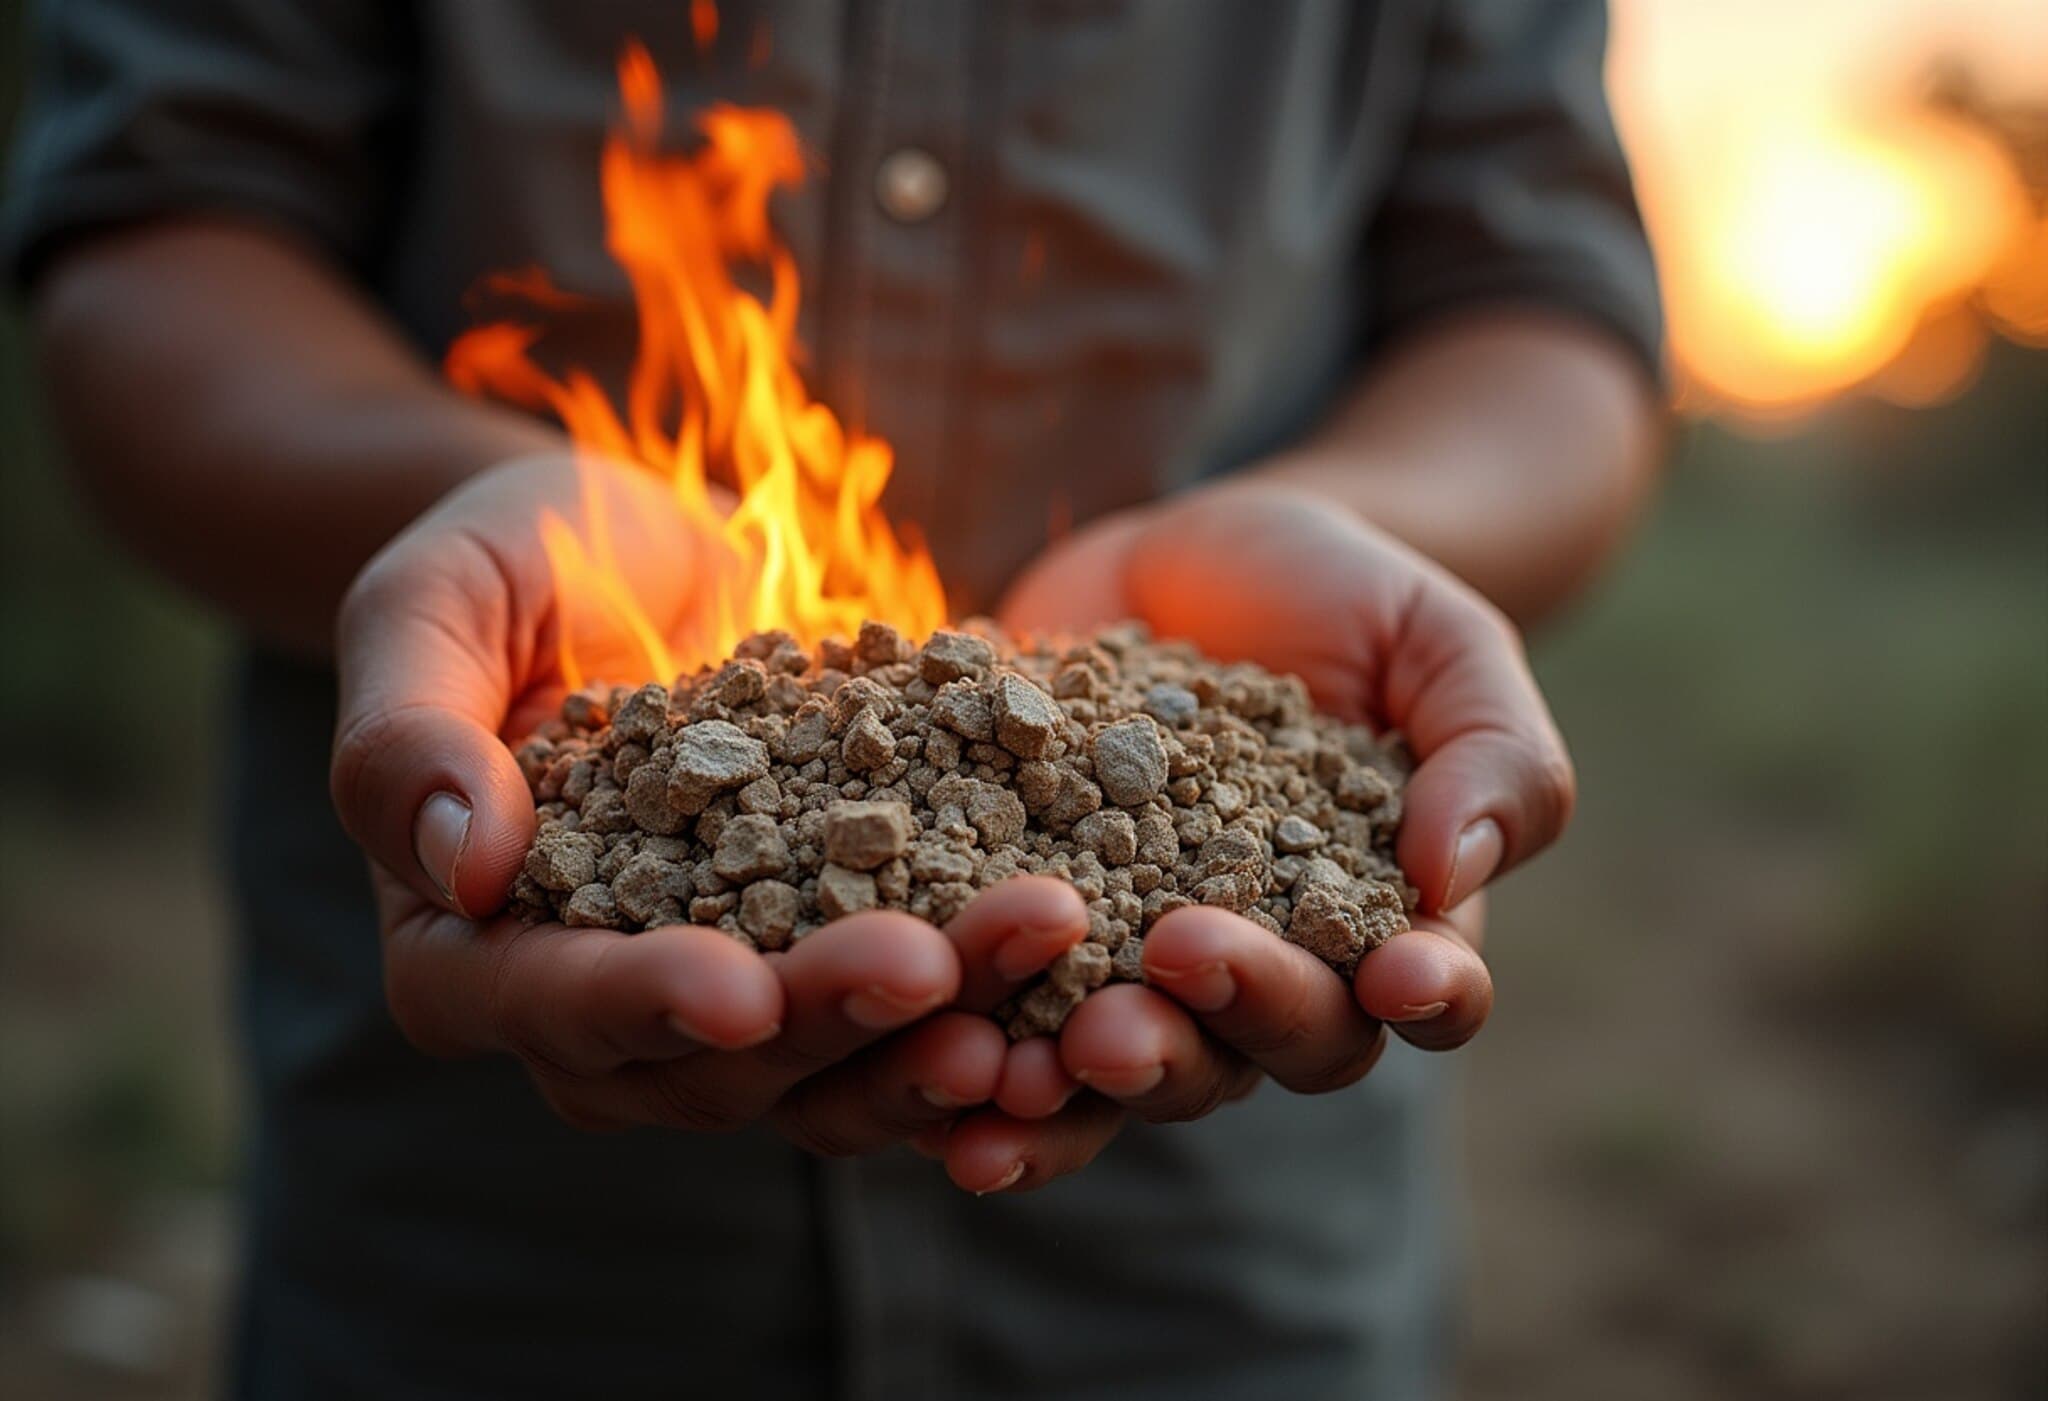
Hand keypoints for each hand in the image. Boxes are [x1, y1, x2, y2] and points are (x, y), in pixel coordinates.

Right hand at [330, 454, 1085, 1152]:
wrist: (633, 551)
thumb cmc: (508, 563)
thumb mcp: (427, 606)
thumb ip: (408, 732)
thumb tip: (466, 865)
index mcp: (473, 946)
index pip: (545, 1008)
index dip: (639, 1006)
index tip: (737, 990)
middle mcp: (604, 1002)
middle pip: (712, 1064)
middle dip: (827, 1019)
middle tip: (937, 965)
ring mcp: (734, 983)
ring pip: (831, 1058)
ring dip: (936, 1025)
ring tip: (1038, 946)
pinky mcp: (837, 946)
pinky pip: (915, 1005)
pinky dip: (992, 988)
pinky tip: (1081, 943)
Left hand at [925, 484, 1570, 1189]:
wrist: (1192, 554)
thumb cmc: (1348, 597)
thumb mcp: (1441, 641)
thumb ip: (1490, 752)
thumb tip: (1451, 877)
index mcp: (1387, 921)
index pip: (1426, 993)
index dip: (1419, 996)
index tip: (1395, 974)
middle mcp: (1268, 969)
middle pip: (1258, 1050)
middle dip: (1207, 1034)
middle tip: (1148, 997)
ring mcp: (1143, 957)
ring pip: (1129, 1059)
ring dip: (1079, 1079)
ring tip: (1020, 1068)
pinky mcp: (1035, 925)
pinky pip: (1010, 1012)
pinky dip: (972, 1049)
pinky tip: (934, 1065)